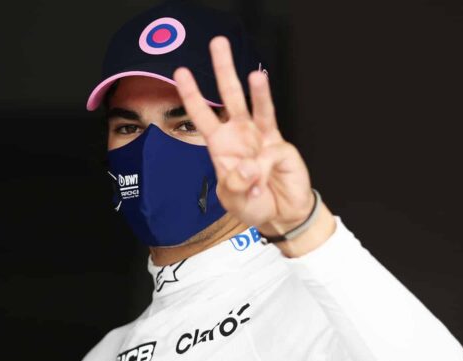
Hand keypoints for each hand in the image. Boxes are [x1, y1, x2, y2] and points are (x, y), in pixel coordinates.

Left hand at [173, 36, 334, 253]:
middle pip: (231, 96)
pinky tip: (262, 182)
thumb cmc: (253, 203)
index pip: (203, 114)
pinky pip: (270, 154)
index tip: (181, 72)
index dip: (192, 94)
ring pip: (259, 106)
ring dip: (258, 90)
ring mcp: (263, 137)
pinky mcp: (281, 148)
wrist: (281, 215)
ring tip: (256, 75)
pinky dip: (263, 170)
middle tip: (218, 43)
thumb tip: (247, 166)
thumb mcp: (233, 199)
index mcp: (222, 144)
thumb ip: (235, 184)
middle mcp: (241, 134)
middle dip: (224, 69)